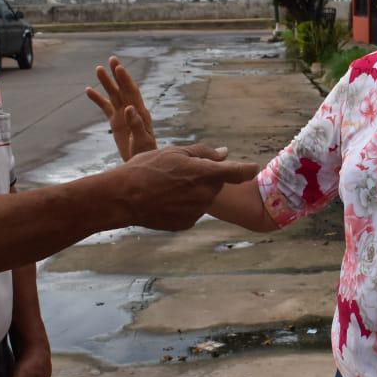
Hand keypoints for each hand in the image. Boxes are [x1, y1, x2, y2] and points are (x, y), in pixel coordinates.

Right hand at [86, 55, 156, 160]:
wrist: (140, 162)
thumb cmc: (145, 152)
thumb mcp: (142, 140)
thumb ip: (136, 124)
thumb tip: (129, 108)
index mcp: (141, 113)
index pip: (132, 92)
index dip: (125, 79)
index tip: (119, 67)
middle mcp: (132, 110)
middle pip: (123, 89)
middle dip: (117, 74)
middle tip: (112, 59)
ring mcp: (123, 115)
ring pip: (113, 95)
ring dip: (106, 83)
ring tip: (98, 68)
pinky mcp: (116, 121)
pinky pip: (105, 107)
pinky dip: (97, 99)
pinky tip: (88, 90)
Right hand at [117, 144, 259, 230]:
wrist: (123, 198)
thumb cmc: (146, 169)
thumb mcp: (174, 152)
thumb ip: (204, 153)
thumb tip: (225, 153)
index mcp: (205, 173)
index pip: (239, 172)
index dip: (247, 169)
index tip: (253, 168)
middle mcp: (205, 195)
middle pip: (216, 184)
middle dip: (205, 178)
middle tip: (180, 172)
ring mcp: (197, 212)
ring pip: (203, 198)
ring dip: (193, 192)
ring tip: (167, 186)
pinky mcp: (187, 223)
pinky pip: (192, 211)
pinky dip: (183, 205)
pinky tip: (165, 200)